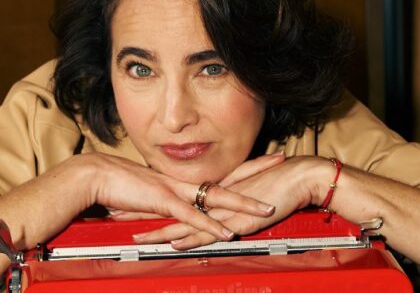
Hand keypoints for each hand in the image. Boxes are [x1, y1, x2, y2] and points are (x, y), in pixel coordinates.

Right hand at [107, 150, 285, 219]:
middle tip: (280, 160)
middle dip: (256, 170)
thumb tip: (176, 205)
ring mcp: (175, 190)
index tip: (264, 157)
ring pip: (216, 197)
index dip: (244, 166)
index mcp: (182, 179)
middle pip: (227, 176)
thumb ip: (165, 198)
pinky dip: (210, 225)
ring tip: (266, 210)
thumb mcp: (148, 190)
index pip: (220, 171)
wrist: (95, 175)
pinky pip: (192, 216)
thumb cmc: (118, 182)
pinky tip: (226, 232)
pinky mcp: (162, 202)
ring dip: (242, 204)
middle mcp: (183, 181)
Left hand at [133, 155, 332, 248]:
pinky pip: (208, 230)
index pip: (178, 196)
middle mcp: (212, 197)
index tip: (133, 202)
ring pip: (183, 220)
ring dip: (159, 228)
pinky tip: (173, 243)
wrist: (301, 176)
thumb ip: (233, 198)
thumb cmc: (280, 181)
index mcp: (214, 189)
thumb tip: (220, 207)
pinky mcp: (235, 218)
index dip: (155, 200)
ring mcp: (222, 208)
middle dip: (145, 211)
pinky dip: (189, 237)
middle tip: (119, 212)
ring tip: (134, 233)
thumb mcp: (250, 191)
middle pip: (172, 206)